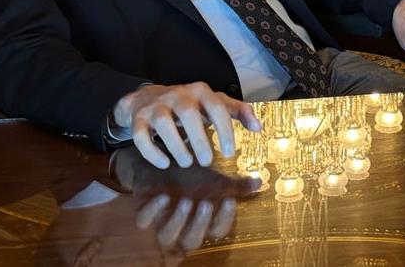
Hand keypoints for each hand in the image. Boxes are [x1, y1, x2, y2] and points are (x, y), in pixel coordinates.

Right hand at [113, 82, 261, 169]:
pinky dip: (151, 151)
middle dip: (199, 139)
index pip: (217, 107)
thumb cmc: (189, 105)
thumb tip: (258, 128)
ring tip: (187, 163)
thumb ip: (238, 111)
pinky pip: (141, 134)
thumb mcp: (214, 103)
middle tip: (207, 162)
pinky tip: (164, 164)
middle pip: (188, 114)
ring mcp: (156, 106)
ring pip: (163, 123)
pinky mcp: (138, 118)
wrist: (146, 98)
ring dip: (176, 146)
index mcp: (201, 92)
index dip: (224, 129)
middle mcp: (178, 95)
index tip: (229, 152)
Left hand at [113, 145, 259, 253]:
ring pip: (167, 236)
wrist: (161, 162)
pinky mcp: (144, 212)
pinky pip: (144, 221)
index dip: (224, 219)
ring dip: (177, 220)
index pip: (218, 231)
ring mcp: (162, 221)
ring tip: (185, 200)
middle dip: (198, 224)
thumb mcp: (214, 178)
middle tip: (205, 204)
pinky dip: (153, 211)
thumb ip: (235, 184)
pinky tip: (164, 196)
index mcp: (202, 221)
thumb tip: (260, 182)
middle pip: (192, 241)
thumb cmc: (192, 173)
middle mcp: (183, 226)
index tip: (229, 199)